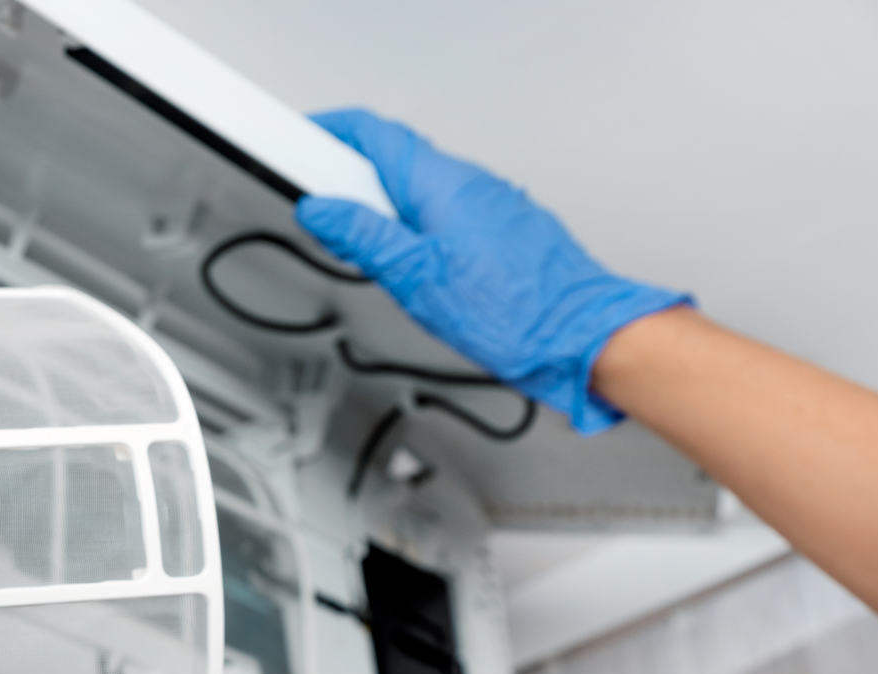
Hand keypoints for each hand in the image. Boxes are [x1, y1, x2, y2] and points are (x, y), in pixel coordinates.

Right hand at [296, 108, 688, 433]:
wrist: (579, 336)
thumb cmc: (515, 312)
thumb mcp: (416, 276)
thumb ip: (363, 237)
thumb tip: (321, 210)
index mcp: (441, 183)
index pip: (373, 134)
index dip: (329, 133)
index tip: (298, 148)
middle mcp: (469, 183)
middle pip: (392, 162)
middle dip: (350, 185)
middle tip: (325, 220)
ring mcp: (488, 205)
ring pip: (417, 192)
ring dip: (383, 213)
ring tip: (372, 257)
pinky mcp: (499, 229)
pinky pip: (443, 215)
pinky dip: (414, 230)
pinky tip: (413, 267)